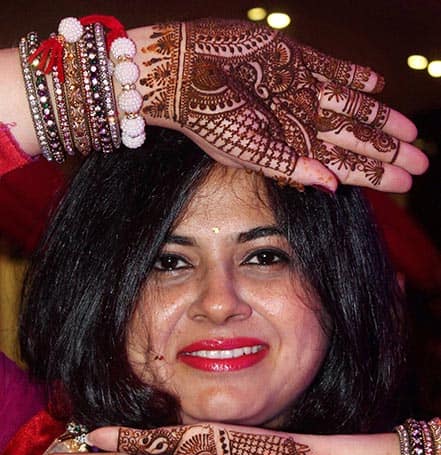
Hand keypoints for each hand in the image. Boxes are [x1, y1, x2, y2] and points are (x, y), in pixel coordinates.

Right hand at [136, 19, 427, 191]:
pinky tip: (378, 87)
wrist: (181, 73)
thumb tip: (332, 187)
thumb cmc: (208, 119)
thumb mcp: (250, 151)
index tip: (405, 182)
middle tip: (422, 163)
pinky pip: (334, 68)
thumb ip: (291, 167)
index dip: (375, 174)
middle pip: (355, 139)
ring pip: (352, 108)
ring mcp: (301, 90)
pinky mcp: (295, 58)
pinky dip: (356, 77)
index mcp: (292, 148)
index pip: (343, 165)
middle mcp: (301, 121)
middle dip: (388, 152)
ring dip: (382, 119)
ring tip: (412, 132)